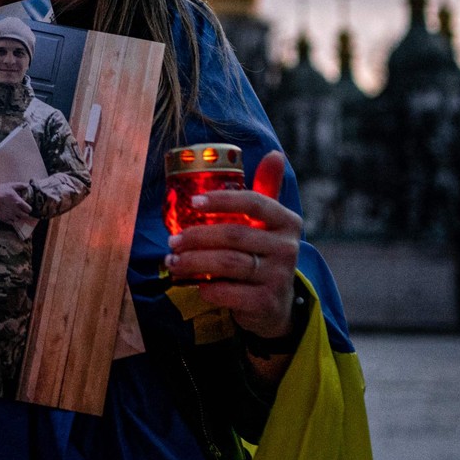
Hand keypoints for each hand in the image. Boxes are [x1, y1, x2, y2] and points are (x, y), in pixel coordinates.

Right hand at [0, 182, 36, 228]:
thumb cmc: (0, 190)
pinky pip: (11, 222)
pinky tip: (10, 216)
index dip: (28, 208)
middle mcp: (15, 210)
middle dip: (25, 213)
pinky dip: (12, 220)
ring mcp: (9, 215)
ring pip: (18, 220)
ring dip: (18, 217)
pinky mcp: (4, 218)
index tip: (26, 207)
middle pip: (25, 216)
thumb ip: (20, 185)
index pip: (29, 209)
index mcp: (18, 201)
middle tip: (22, 211)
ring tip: (15, 213)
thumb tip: (27, 185)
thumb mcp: (10, 185)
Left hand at [165, 151, 301, 340]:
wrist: (276, 306)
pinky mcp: (267, 302)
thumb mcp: (269, 224)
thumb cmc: (263, 255)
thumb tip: (275, 154)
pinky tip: (195, 284)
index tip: (194, 202)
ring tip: (173, 262)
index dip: (222, 200)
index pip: (254, 202)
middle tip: (172, 241)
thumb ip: (267, 190)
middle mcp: (288, 248)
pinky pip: (230, 292)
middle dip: (197, 236)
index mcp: (287, 221)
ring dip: (194, 262)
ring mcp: (279, 277)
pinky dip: (208, 288)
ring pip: (228, 263)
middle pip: (235, 235)